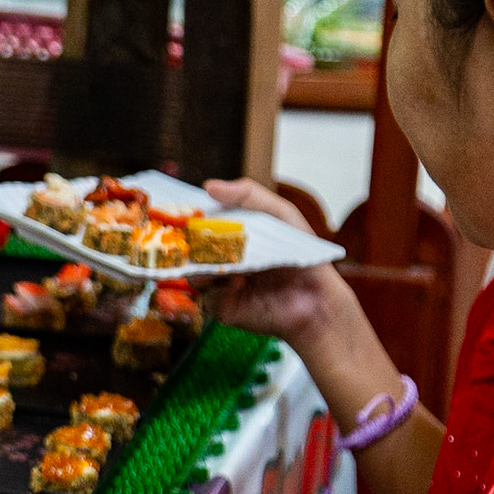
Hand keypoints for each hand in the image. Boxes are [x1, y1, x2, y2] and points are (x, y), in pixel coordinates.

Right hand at [197, 178, 348, 348]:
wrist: (317, 296)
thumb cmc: (301, 254)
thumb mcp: (279, 214)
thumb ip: (248, 195)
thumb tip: (208, 186)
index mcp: (230, 237)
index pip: (199, 226)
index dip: (186, 219)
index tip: (176, 210)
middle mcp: (220, 260)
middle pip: (189, 251)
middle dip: (185, 243)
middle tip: (182, 235)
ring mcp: (219, 285)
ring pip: (193, 274)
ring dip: (201, 265)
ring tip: (215, 257)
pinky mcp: (221, 307)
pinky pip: (206, 296)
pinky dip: (218, 287)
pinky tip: (237, 281)